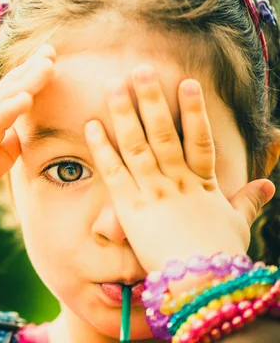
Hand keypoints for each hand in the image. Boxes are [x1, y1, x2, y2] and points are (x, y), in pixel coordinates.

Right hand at [0, 45, 55, 231]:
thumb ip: (2, 156)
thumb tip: (19, 137)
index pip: (7, 100)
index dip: (30, 80)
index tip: (51, 60)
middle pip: (5, 93)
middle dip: (30, 71)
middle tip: (52, 49)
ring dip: (22, 83)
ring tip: (46, 65)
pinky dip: (3, 112)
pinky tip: (23, 99)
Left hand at [84, 65, 274, 272]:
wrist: (200, 284)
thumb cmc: (218, 256)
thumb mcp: (236, 225)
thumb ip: (246, 202)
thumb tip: (266, 186)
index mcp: (202, 183)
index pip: (198, 139)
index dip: (194, 110)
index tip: (187, 82)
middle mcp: (177, 180)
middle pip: (163, 132)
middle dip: (152, 99)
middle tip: (140, 69)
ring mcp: (153, 191)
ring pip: (137, 144)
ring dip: (124, 113)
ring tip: (114, 85)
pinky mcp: (129, 206)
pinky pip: (114, 171)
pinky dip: (102, 148)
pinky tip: (91, 125)